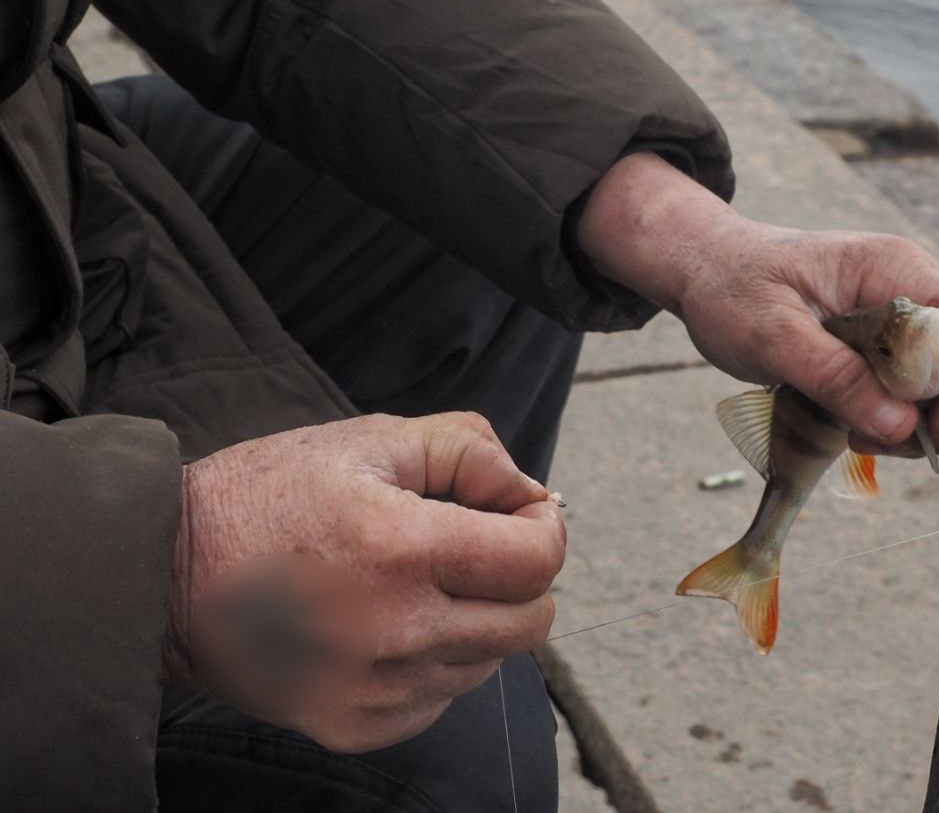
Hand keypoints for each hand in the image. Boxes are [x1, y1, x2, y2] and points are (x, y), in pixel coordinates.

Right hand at [167, 413, 564, 751]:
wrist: (164, 575)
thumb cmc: (268, 496)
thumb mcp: (367, 440)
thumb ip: (467, 449)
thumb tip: (528, 492)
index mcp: (403, 548)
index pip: (536, 561)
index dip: (546, 529)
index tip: (524, 514)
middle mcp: (397, 631)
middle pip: (530, 623)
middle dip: (523, 578)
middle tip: (482, 547)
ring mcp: (375, 689)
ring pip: (488, 662)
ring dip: (478, 620)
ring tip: (420, 584)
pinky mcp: (354, 726)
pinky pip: (440, 700)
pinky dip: (436, 664)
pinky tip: (390, 626)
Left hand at [577, 153, 938, 456]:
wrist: (706, 267)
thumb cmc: (731, 289)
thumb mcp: (770, 336)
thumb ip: (834, 377)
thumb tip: (901, 426)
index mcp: (894, 269)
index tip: (935, 436)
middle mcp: (912, 284)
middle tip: (884, 443)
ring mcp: (904, 312)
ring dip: (924, 420)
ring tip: (861, 436)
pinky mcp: (888, 338)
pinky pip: (922, 383)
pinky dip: (903, 415)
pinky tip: (857, 424)